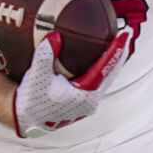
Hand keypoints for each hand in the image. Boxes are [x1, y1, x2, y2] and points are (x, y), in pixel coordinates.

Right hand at [11, 29, 131, 136]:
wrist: (26, 120)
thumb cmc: (32, 100)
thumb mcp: (36, 76)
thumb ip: (45, 56)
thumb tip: (54, 35)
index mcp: (84, 95)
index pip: (106, 67)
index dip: (116, 49)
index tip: (124, 33)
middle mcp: (91, 101)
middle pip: (112, 73)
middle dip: (120, 53)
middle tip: (126, 33)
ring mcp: (89, 104)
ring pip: (107, 78)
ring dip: (113, 62)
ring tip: (118, 45)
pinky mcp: (83, 103)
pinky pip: (100, 82)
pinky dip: (104, 69)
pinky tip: (102, 59)